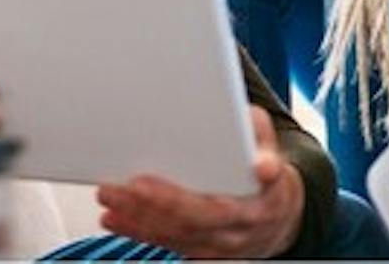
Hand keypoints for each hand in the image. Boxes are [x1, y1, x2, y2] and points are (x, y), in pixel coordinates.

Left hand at [96, 106, 305, 258]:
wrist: (277, 214)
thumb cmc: (263, 166)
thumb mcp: (267, 139)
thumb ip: (258, 136)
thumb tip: (261, 165)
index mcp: (262, 198)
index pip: (224, 205)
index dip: (187, 197)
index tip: (156, 182)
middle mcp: (240, 228)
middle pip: (192, 222)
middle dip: (154, 204)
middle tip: (124, 185)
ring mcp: (221, 245)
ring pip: (176, 236)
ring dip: (138, 219)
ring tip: (110, 195)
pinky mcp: (203, 252)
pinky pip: (169, 244)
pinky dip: (140, 231)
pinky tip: (116, 217)